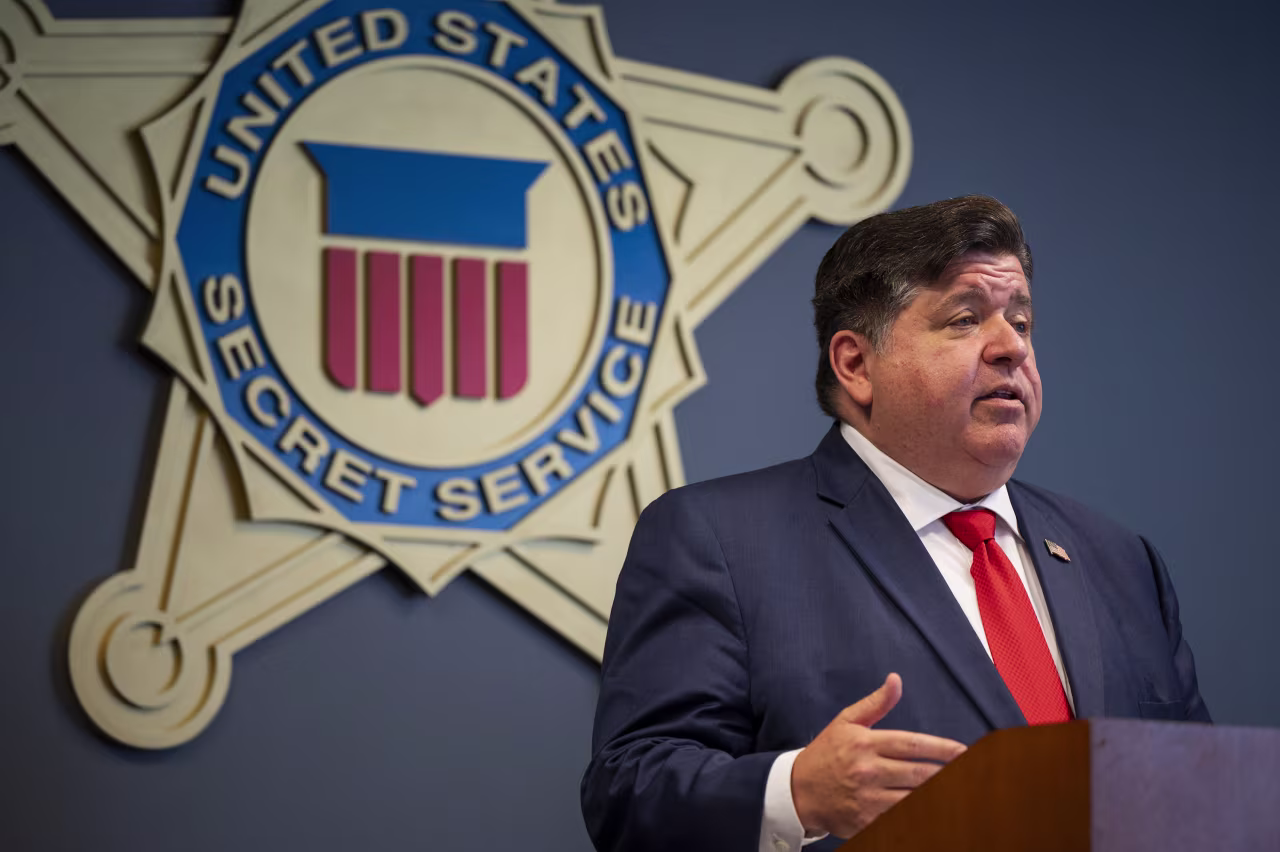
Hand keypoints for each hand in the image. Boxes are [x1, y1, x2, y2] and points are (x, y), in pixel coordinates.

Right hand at [790, 673, 966, 837]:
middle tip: (970, 772)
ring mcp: (867, 798)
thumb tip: (896, 680)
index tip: (964, 751)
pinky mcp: (866, 821)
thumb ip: (876, 703)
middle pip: (918, 773)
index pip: (912, 744)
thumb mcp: (846, 722)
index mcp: (865, 743)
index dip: (942, 748)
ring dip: (937, 795)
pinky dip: (918, 814)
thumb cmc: (825, 753)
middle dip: (947, 773)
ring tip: (957, 792)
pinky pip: (899, 818)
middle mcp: (867, 770)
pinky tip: (933, 811)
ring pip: (913, 798)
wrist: (797, 791)